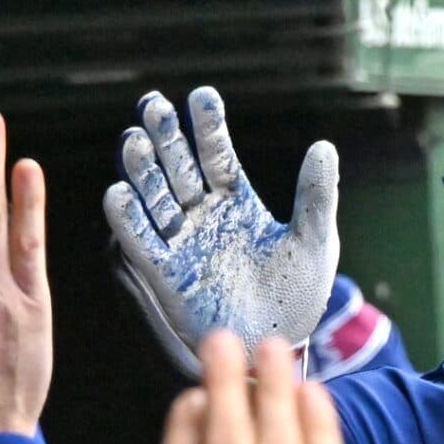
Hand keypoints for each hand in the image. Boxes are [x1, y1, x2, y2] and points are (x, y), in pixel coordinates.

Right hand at [105, 86, 339, 378]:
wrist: (278, 346)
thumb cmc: (299, 296)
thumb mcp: (314, 242)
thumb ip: (316, 196)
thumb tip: (324, 147)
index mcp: (238, 203)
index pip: (218, 155)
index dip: (207, 127)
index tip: (200, 97)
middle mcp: (205, 217)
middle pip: (179, 168)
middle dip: (165, 137)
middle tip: (153, 105)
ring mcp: (183, 244)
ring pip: (155, 198)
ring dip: (142, 171)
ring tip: (133, 140)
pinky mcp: (168, 275)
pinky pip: (142, 243)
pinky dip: (128, 220)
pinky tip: (118, 194)